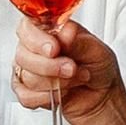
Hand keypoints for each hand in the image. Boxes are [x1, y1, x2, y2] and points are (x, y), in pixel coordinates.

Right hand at [11, 18, 125, 124]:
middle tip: (72, 68)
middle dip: (50, 65)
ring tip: (75, 78)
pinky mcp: (27, 92)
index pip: (26, 27)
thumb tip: (65, 33)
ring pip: (27, 77)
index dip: (36, 38)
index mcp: (47, 30)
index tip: (55, 48)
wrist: (102, 94)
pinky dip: (46, 97)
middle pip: (23, 54)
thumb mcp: (95, 50)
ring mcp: (27, 70)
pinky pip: (26, 97)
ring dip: (56, 82)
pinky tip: (61, 93)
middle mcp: (34, 48)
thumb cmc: (97, 66)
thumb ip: (77, 42)